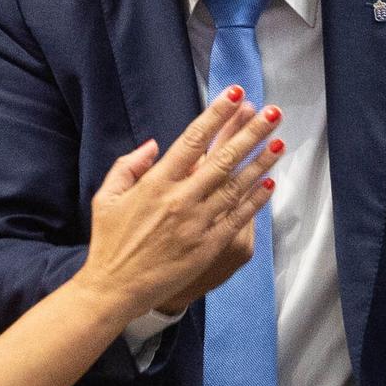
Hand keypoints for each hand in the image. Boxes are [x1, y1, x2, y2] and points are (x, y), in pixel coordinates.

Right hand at [79, 86, 283, 319]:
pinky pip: (237, 219)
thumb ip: (128, 166)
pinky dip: (255, 201)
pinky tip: (269, 183)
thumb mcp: (106, 197)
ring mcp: (196, 224)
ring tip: (279, 141)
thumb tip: (154, 145)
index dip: (215, 115)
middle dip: (249, 133)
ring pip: (235, 187)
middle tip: (272, 112)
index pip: (191, 141)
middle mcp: (179, 200)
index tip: (235, 95)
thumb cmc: (109, 242)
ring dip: (260, 162)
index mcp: (154, 184)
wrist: (114, 289)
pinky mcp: (207, 247)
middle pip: (222, 160)